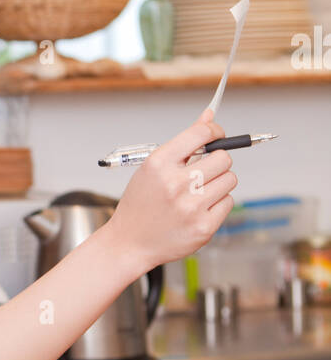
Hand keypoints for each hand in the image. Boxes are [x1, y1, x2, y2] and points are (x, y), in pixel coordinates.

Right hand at [107, 107, 236, 274]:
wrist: (129, 242)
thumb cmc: (141, 203)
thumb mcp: (153, 168)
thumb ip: (184, 143)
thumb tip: (209, 116)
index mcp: (159, 164)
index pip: (201, 134)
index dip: (215, 131)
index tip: (216, 135)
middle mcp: (175, 184)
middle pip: (223, 157)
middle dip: (217, 161)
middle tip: (204, 170)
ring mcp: (191, 207)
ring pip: (230, 179)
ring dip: (219, 183)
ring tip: (199, 192)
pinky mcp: (203, 227)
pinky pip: (229, 202)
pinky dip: (218, 203)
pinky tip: (199, 208)